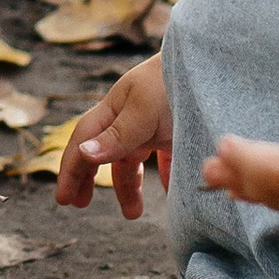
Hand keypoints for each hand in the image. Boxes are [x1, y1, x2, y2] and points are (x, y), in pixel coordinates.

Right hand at [56, 54, 170, 217]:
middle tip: (80, 204)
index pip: (83, 140)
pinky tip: (169, 192)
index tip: (64, 200)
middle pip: (103, 151)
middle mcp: (130, 117)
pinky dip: (164, 178)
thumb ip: (116, 136)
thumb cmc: (174, 81)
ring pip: (133, 160)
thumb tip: (84, 155)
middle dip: (89, 178)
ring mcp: (154, 125)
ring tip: (133, 213)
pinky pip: (166, 160)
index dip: (70, 170)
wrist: (214, 64)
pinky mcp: (178, 131)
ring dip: (129, 187)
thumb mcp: (142, 111)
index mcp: (114, 108)